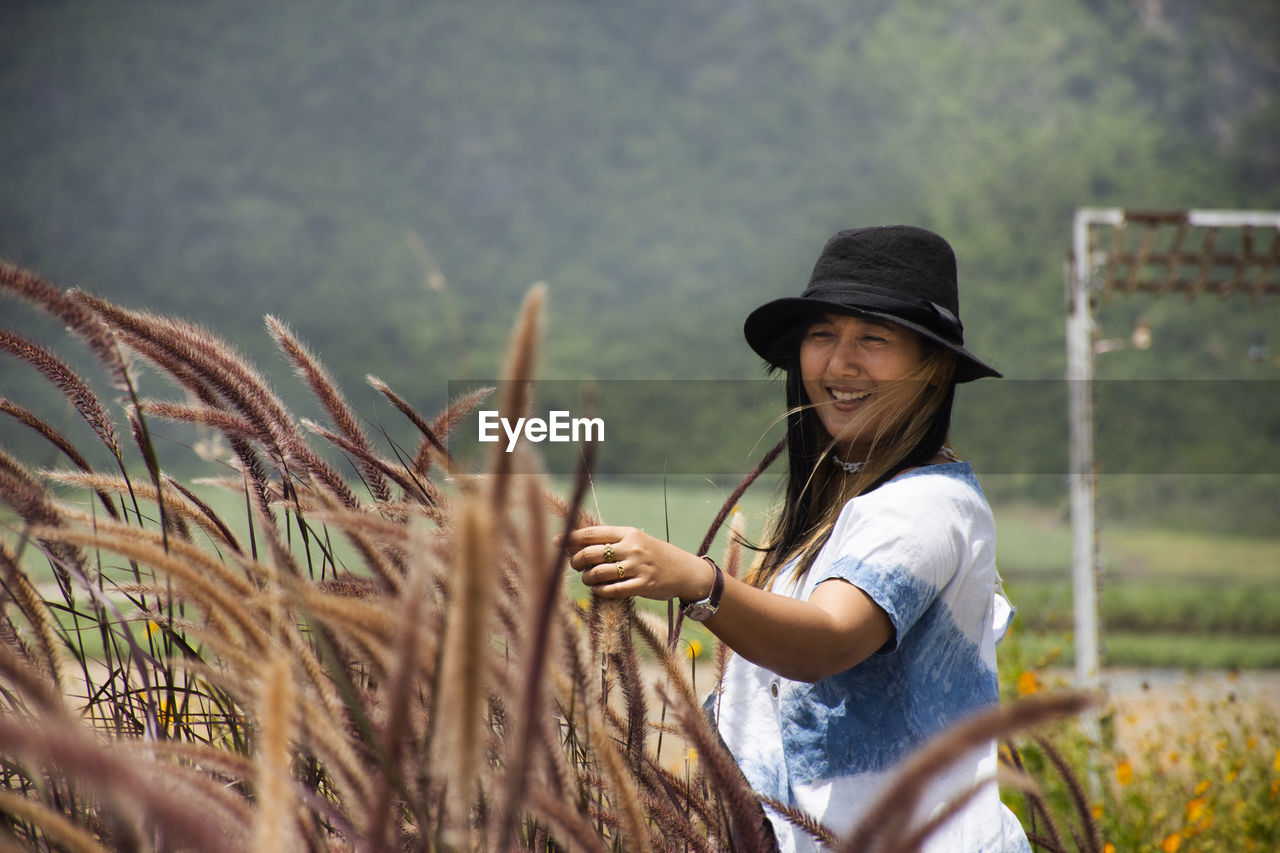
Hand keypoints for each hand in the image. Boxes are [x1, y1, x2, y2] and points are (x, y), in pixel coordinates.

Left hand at [559, 525, 713, 602]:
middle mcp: (631, 547)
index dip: (570, 538)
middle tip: (575, 566)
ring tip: (589, 579)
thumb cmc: (654, 555)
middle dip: (576, 561)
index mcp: (628, 533)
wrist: (684, 571)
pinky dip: (601, 591)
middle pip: (591, 553)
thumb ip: (611, 542)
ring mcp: (637, 567)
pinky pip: (612, 590)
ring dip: (587, 578)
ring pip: (599, 573)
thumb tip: (576, 546)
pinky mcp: (642, 585)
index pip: (592, 533)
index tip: (556, 542)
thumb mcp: (636, 541)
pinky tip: (599, 590)